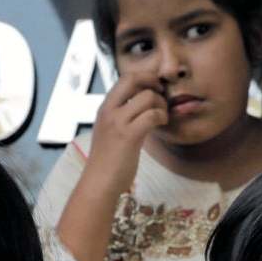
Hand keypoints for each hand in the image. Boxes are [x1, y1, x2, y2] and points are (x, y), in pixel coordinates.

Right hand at [83, 69, 168, 191]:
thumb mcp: (111, 131)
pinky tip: (161, 125)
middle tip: (162, 95)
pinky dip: (161, 117)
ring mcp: (118, 122)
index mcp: (105, 108)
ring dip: (161, 104)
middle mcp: (109, 110)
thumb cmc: (107, 160)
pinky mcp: (129, 135)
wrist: (99, 182)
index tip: (155, 88)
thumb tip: (144, 104)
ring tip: (162, 117)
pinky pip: (152, 115)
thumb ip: (123, 115)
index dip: (145, 78)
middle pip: (134, 79)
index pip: (125, 78)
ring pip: (148, 96)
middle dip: (153, 82)